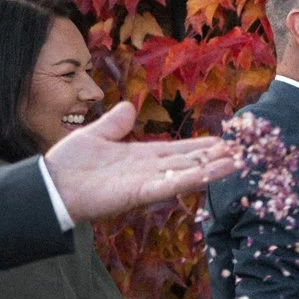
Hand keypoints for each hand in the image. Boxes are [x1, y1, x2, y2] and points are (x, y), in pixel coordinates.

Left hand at [45, 103, 238, 222]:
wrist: (51, 185)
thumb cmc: (68, 164)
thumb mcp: (94, 134)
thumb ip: (114, 123)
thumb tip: (127, 106)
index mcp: (142, 156)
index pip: (180, 150)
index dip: (203, 145)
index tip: (227, 140)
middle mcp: (151, 170)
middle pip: (192, 162)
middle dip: (218, 156)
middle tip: (247, 150)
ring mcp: (149, 182)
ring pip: (189, 173)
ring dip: (216, 168)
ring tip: (242, 160)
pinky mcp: (142, 193)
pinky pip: (174, 184)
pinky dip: (197, 178)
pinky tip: (217, 171)